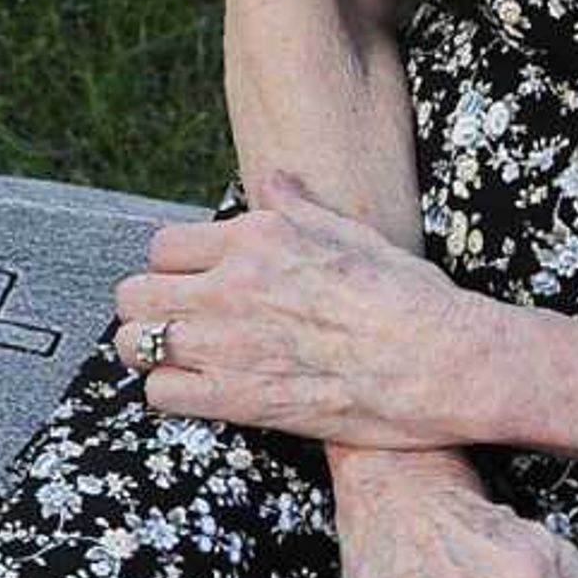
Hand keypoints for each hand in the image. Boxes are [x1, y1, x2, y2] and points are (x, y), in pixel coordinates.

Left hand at [109, 168, 482, 453]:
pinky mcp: (239, 398)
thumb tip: (273, 179)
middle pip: (134, 293)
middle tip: (170, 323)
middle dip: (145, 308)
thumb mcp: (352, 232)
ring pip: (135, 343)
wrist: (443, 362)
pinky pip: (161, 394)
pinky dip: (170, 395)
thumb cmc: (408, 298)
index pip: (163, 246)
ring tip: (174, 359)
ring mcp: (229, 342)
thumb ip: (298, 206)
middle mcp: (232, 285)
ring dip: (148, 351)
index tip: (188, 285)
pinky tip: (196, 392)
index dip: (171, 269)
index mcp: (256, 238)